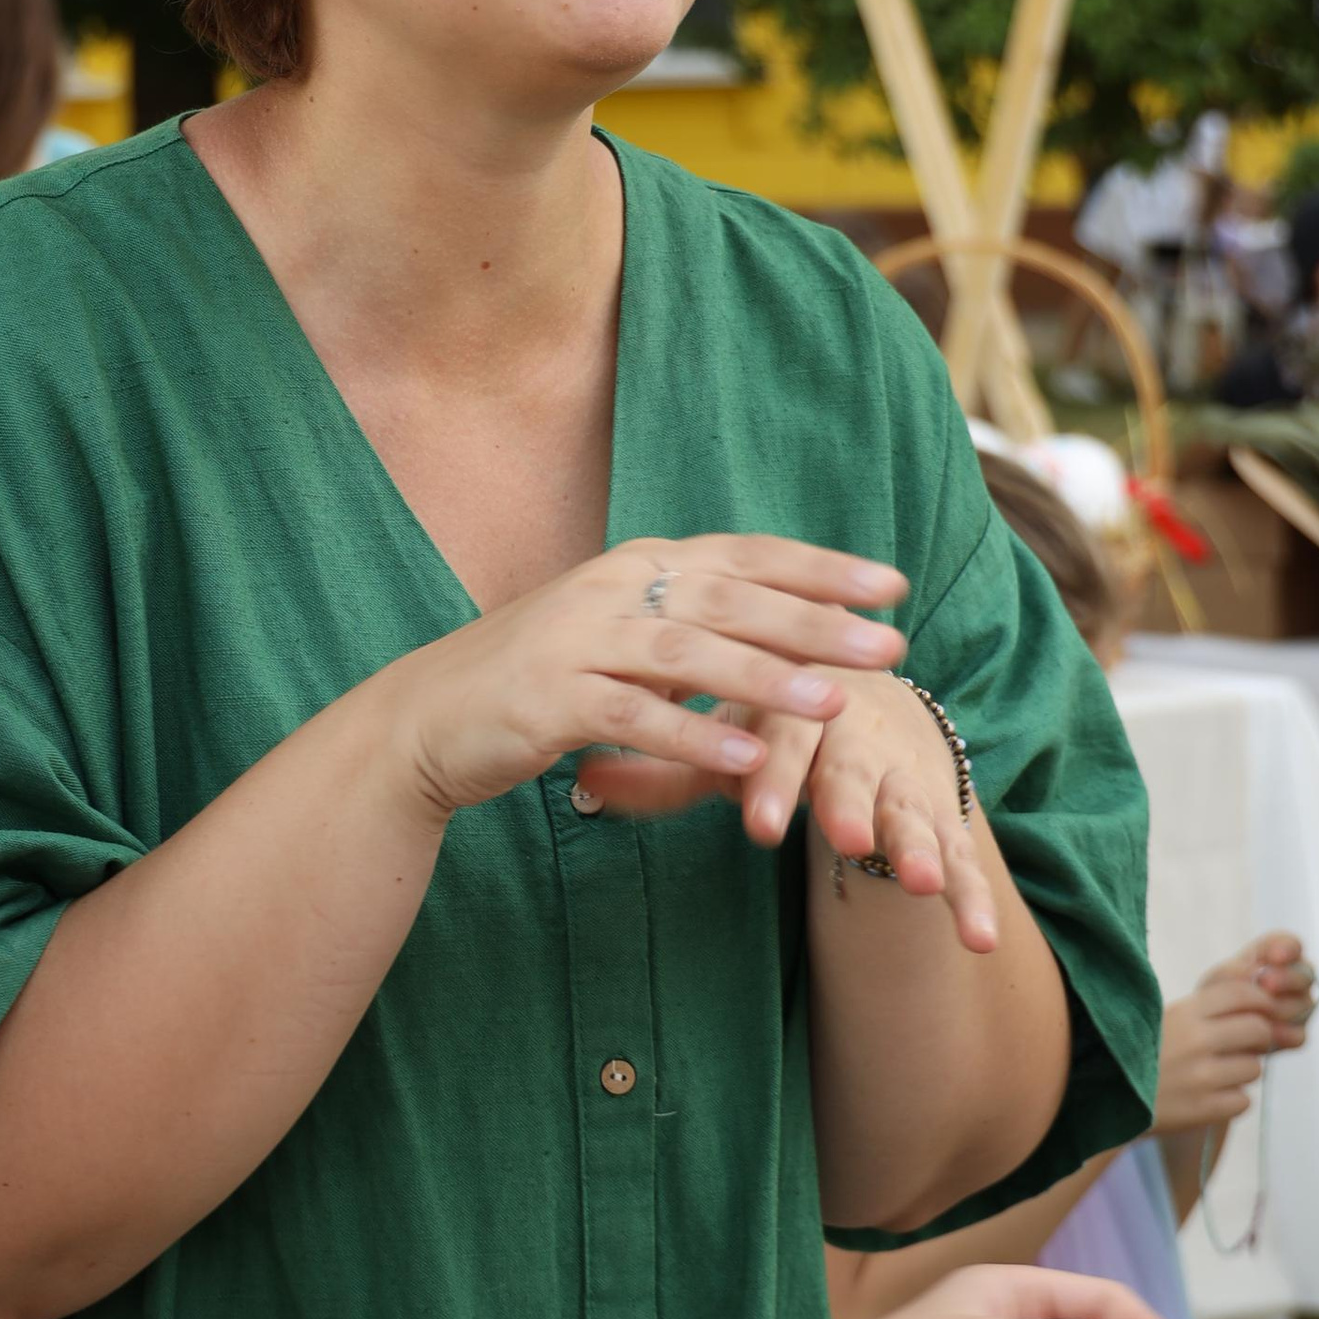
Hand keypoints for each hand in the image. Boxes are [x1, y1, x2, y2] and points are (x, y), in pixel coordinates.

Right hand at [377, 532, 907, 823]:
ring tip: (834, 703)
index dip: (819, 568)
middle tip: (890, 644)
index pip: (743, 556)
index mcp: (636, 567)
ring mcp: (576, 642)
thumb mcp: (619, 638)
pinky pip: (632, 718)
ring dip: (765, 679)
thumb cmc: (537, 682)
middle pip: (730, 599)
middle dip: (816, 622)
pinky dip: (691, 738)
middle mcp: (610, 590)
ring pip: (688, 654)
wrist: (427, 719)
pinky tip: (743, 763)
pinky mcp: (549, 701)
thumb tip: (781, 625)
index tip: (891, 584)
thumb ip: (689, 627)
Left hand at [575, 660, 996, 952]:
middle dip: (845, 803)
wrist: (869, 696)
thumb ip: (665, 769)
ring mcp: (901, 779)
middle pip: (848, 770)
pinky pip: (960, 858)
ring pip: (910, 811)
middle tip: (841, 836)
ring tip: (917, 882)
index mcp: (798, 706)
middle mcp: (855, 737)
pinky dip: (973, 897)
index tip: (756, 822)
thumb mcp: (728, 741)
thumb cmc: (778, 725)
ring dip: (916, 844)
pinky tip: (980, 940)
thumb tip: (582, 777)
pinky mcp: (938, 816)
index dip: (769, 776)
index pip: (780, 737)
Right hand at [1154, 933, 1314, 1138]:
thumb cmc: (1135, 1052)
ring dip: (1242, 1071)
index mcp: (1184, 1012)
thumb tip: (1256, 988)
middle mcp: (1195, 1041)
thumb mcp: (1165, 1016)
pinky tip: (1208, 1096)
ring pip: (1254, 1068)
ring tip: (1217, 1072)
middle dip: (1258, 1037)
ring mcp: (1200, 1078)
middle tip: (1244, 1045)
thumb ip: (1207, 1005)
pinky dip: (1231, 1100)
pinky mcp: (1201, 1110)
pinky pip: (1242, 1101)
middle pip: (1258, 1029)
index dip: (1260, 1000)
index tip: (1259, 1010)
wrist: (1098, 1096)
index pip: (1243, 993)